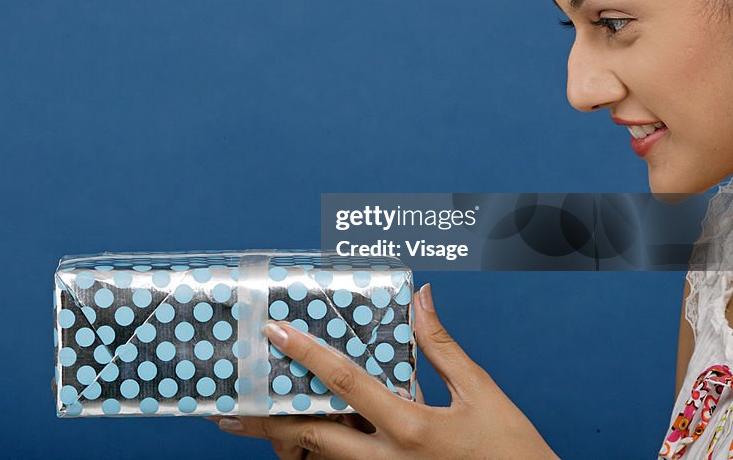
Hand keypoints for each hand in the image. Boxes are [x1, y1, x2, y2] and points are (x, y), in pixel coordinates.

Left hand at [208, 283, 557, 458]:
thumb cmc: (515, 455)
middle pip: (311, 437)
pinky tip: (304, 440)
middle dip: (265, 423)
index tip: (274, 332)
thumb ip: (443, 347)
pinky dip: (318, 457)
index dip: (306, 353)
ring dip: (286, 444)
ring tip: (252, 423)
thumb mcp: (483, 396)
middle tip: (227, 408)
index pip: (346, 382)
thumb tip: (420, 298)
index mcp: (411, 428)